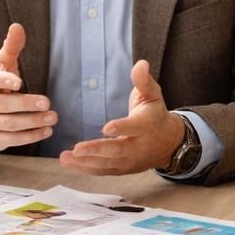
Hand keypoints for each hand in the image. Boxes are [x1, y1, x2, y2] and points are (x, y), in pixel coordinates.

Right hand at [0, 22, 56, 150]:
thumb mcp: (1, 65)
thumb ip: (11, 48)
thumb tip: (17, 27)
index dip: (3, 81)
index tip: (19, 81)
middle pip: (3, 105)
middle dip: (26, 104)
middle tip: (47, 102)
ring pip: (10, 124)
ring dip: (33, 121)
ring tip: (53, 117)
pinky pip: (13, 140)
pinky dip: (31, 136)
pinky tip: (46, 130)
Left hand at [60, 60, 184, 175]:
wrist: (168, 143)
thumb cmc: (155, 114)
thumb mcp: (153, 95)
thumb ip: (144, 81)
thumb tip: (140, 63)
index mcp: (146, 125)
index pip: (134, 127)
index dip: (121, 128)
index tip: (106, 128)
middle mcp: (138, 146)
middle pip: (117, 150)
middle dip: (96, 150)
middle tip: (77, 149)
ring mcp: (130, 160)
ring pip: (107, 163)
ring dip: (85, 162)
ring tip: (65, 157)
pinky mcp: (121, 169)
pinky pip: (103, 171)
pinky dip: (85, 169)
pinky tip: (68, 163)